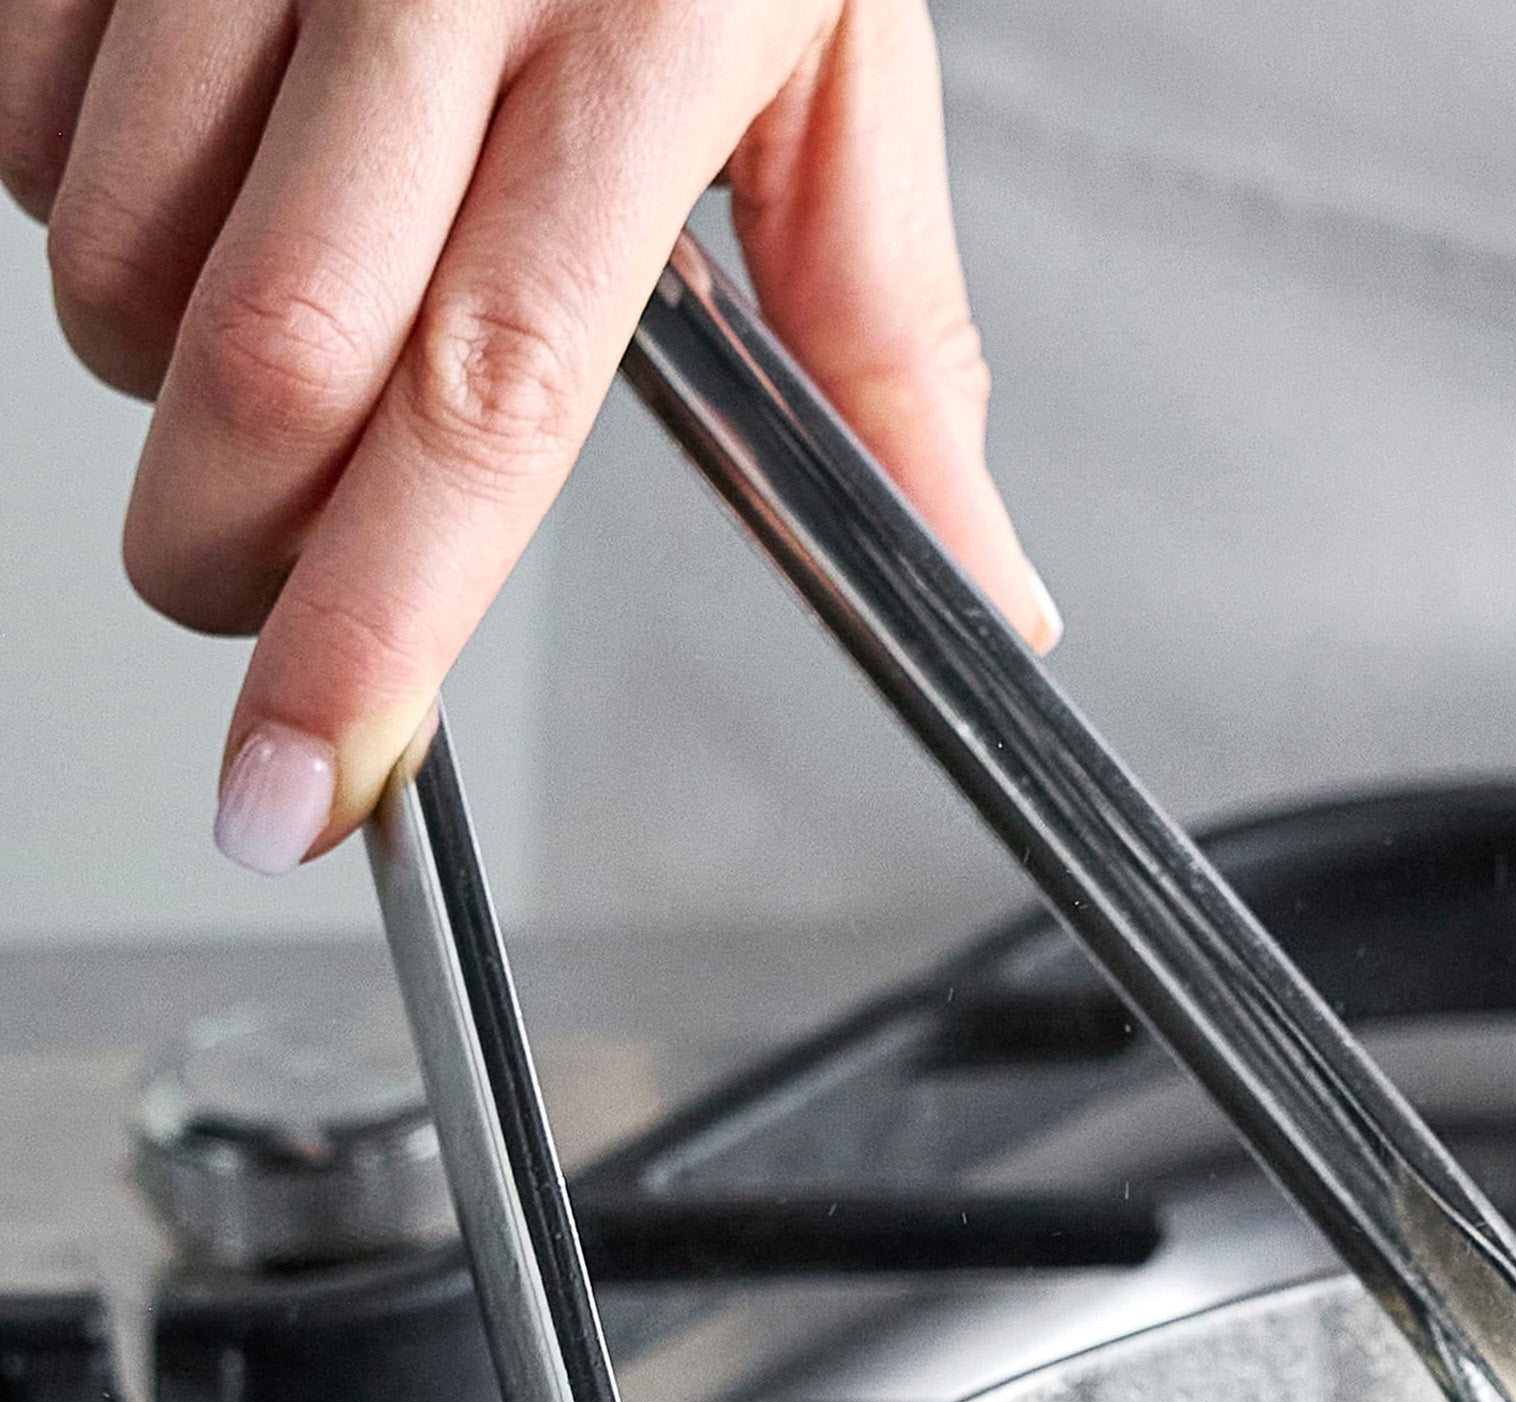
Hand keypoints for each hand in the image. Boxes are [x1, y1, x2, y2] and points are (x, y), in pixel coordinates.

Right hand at [0, 0, 1056, 872]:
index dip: (372, 630)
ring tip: (273, 344)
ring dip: (158, 371)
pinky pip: (15, 114)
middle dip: (233, 554)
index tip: (304, 786)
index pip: (481, 412)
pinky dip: (77, 206)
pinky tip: (195, 181)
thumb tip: (990, 596)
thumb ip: (893, 352)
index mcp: (629, 52)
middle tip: (264, 614)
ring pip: (106, 250)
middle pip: (256, 366)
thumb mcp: (847, 81)